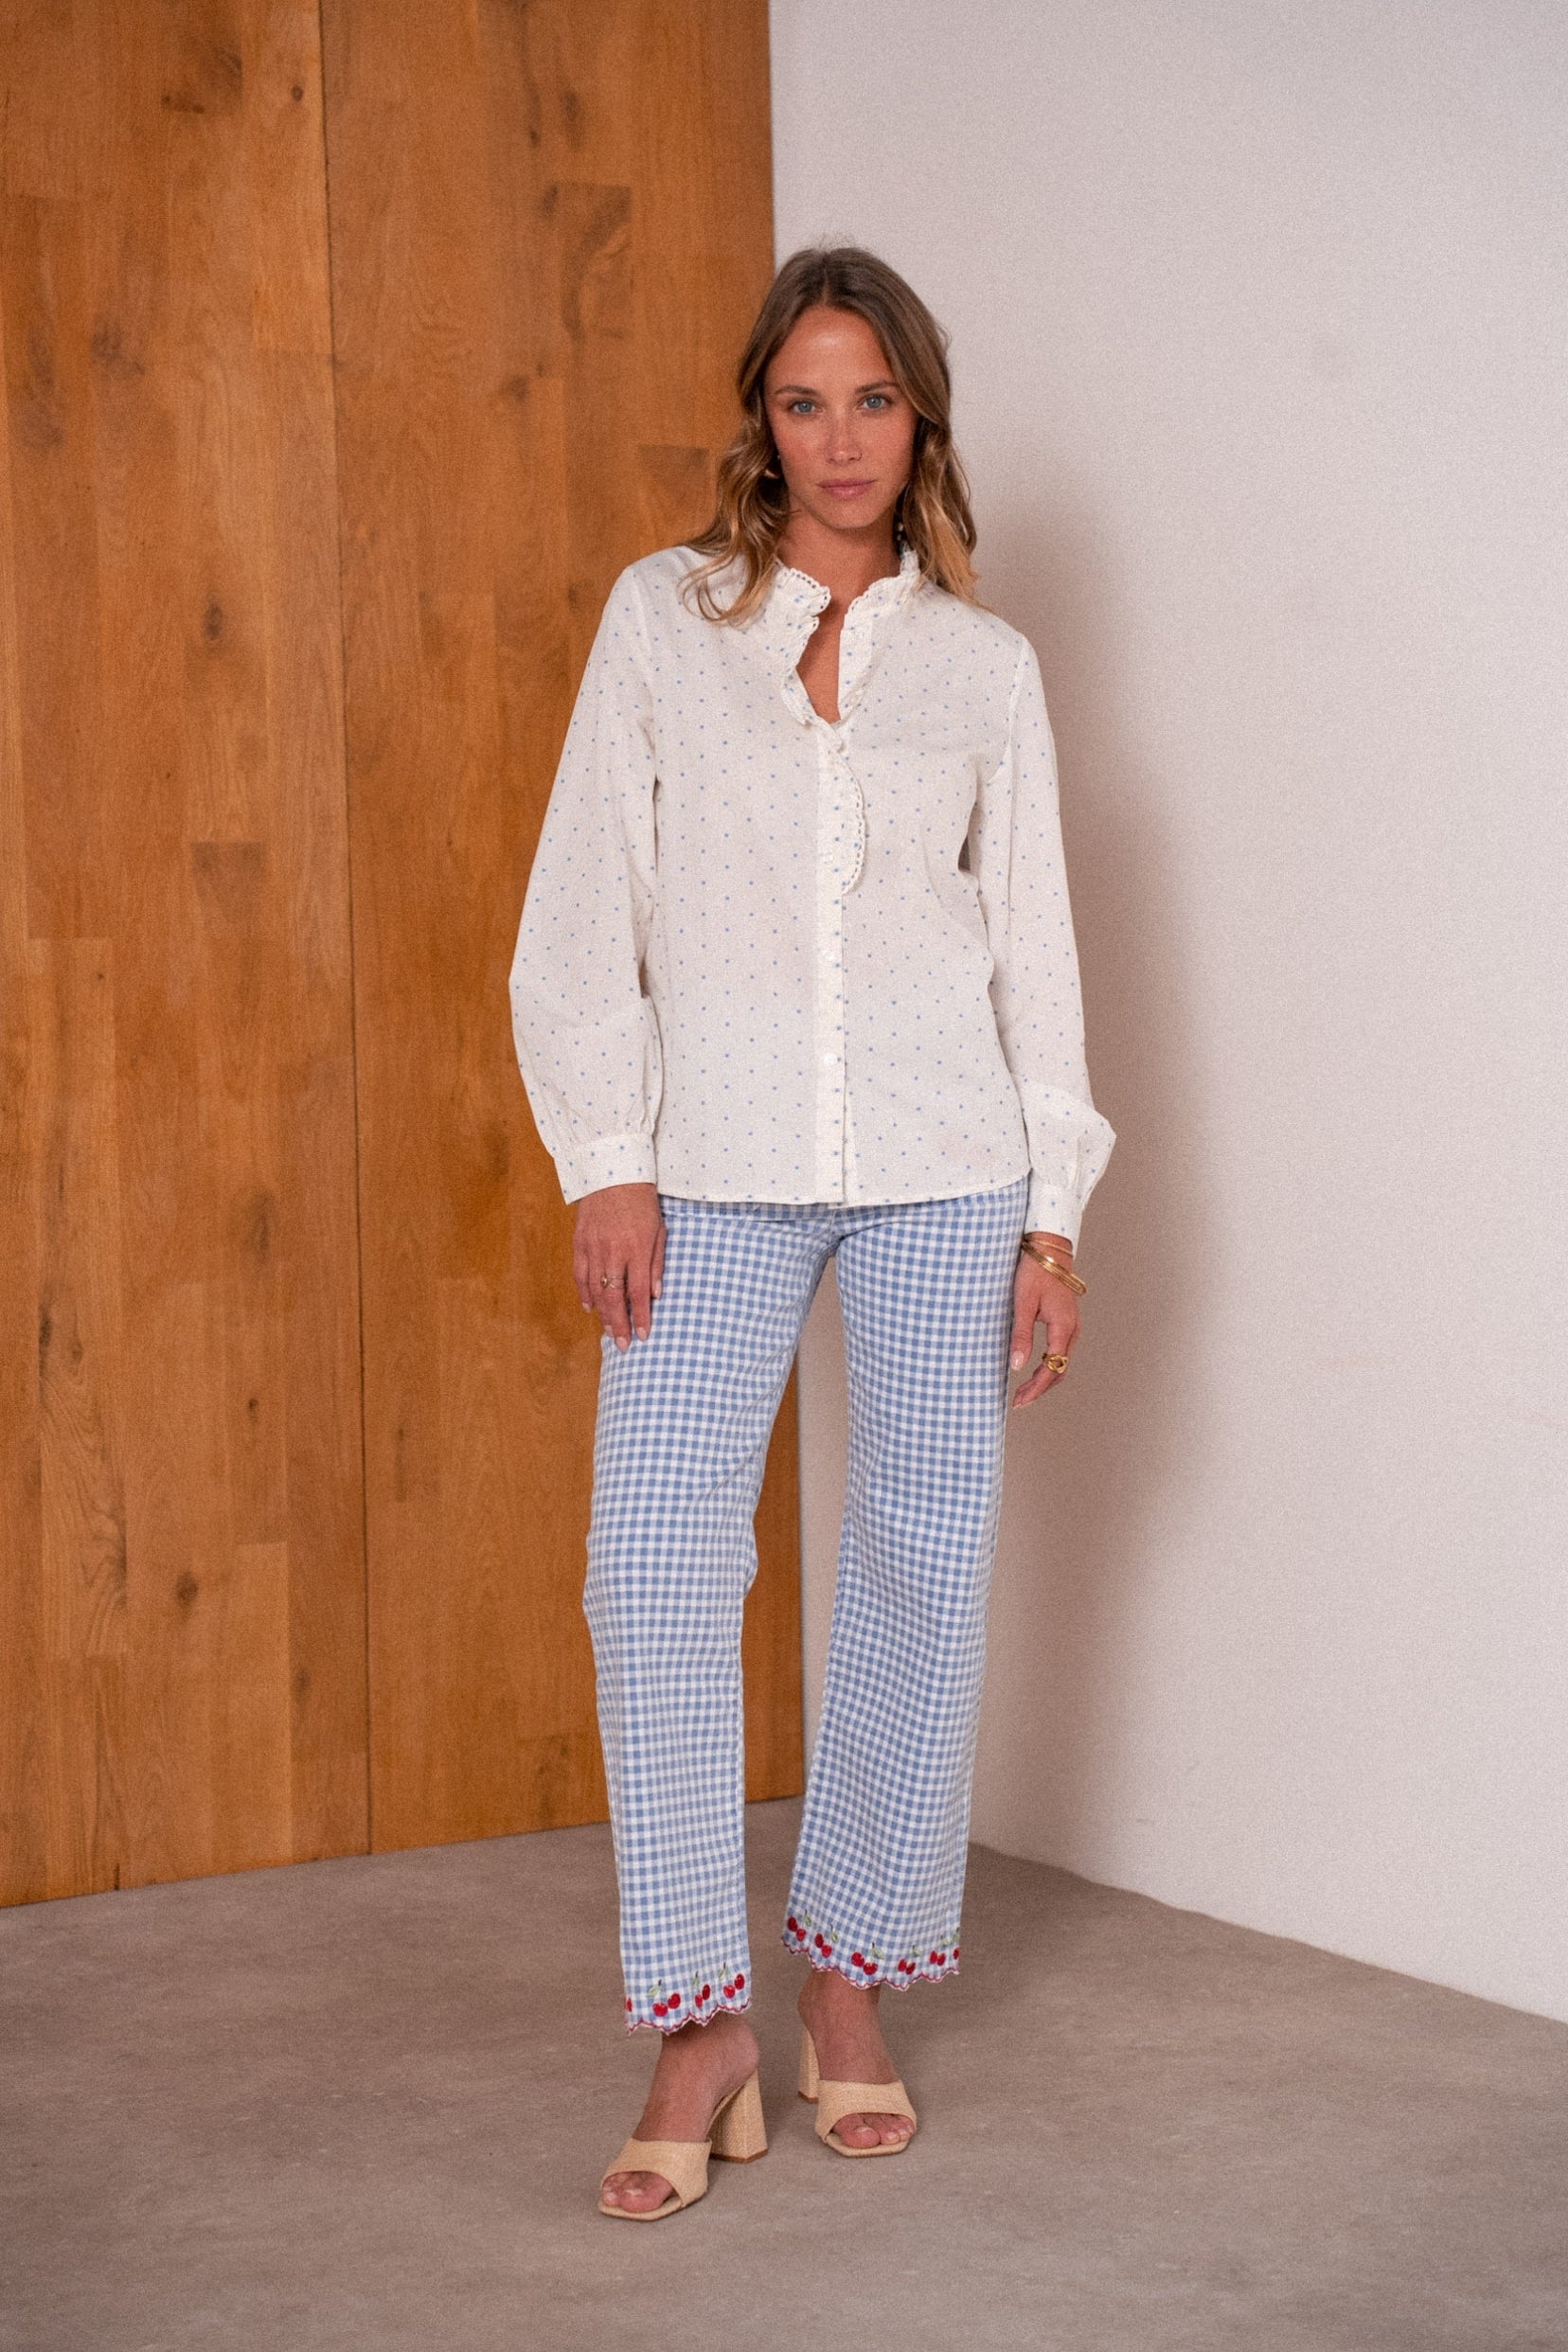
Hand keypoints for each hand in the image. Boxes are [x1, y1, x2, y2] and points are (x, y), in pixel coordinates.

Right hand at [574, 1183, 664, 1350]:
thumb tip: (657, 1295)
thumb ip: (658, 1263)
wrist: (613, 1173)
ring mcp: (593, 1247)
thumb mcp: (660, 1229)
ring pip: (595, 1289)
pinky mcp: (579, 1242)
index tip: (644, 1335)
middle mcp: (614, 1251)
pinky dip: (584, 1294)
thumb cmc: (642, 1202)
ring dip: (603, 1314)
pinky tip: (590, 1308)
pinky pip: (580, 1274)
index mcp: (637, 1247)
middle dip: (620, 1324)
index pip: (639, 1291)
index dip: (642, 1316)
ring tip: (610, 1332)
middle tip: (624, 1345)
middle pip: (615, 1297)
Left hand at [1008, 1231, 1079, 1407]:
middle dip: (1040, 1389)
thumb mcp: (1023, 1303)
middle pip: (1060, 1370)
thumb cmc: (1035, 1272)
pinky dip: (1049, 1366)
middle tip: (1019, 1401)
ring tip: (1025, 1390)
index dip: (1036, 1388)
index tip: (1019, 1401)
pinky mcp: (1067, 1322)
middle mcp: (1072, 1330)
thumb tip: (1018, 1366)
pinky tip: (1035, 1368)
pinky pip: (1061, 1352)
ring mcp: (1072, 1326)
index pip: (1052, 1369)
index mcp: (1063, 1328)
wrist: (1050, 1249)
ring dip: (1045, 1379)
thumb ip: (1021, 1335)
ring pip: (1062, 1363)